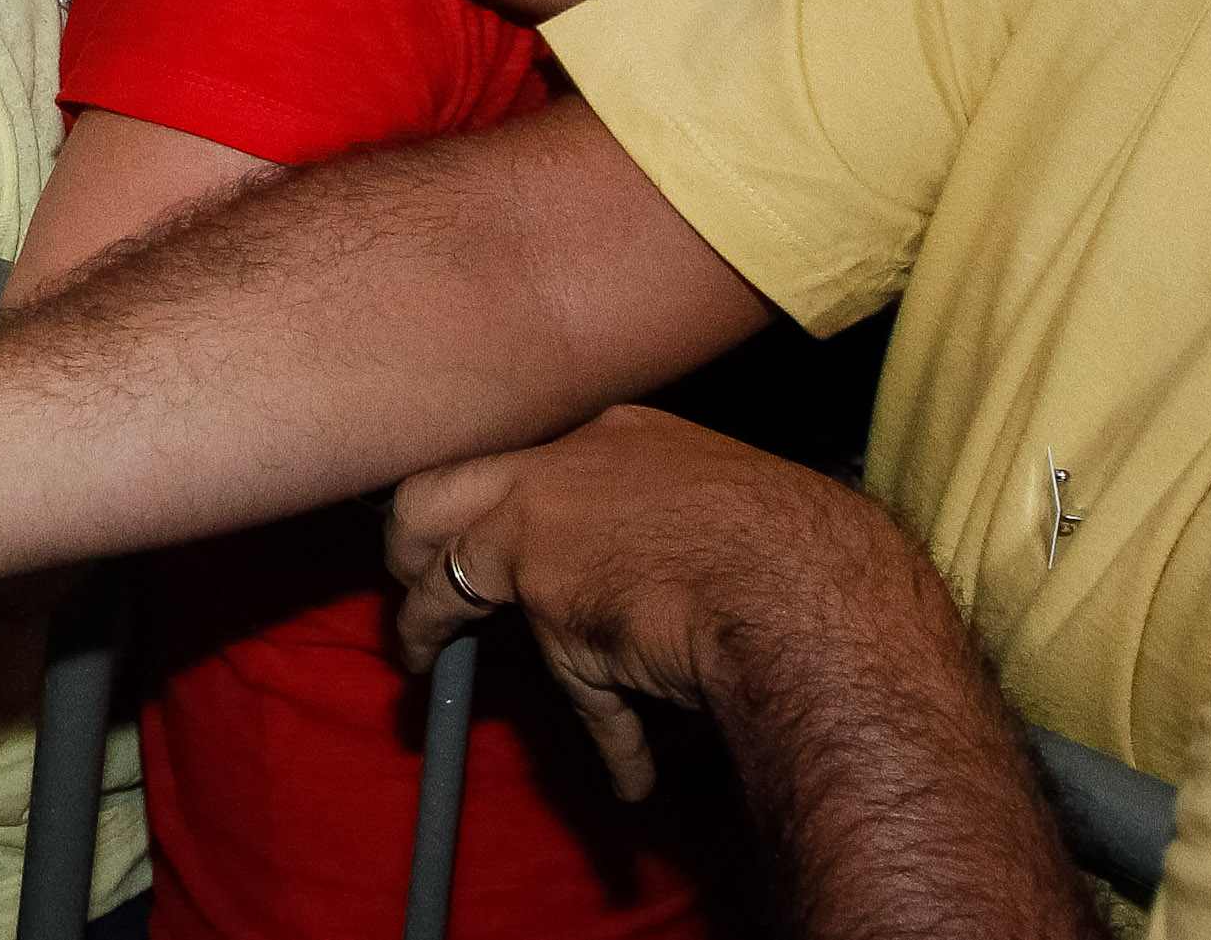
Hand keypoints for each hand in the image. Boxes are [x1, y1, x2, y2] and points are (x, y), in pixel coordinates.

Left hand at [383, 406, 899, 801]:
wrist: (806, 582)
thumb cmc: (795, 537)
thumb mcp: (723, 493)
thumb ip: (667, 517)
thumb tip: (655, 572)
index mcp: (613, 434)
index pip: (521, 461)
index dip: (497, 501)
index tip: (488, 525)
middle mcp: (559, 471)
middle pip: (434, 490)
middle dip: (407, 534)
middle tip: (405, 572)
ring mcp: (540, 535)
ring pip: (444, 577)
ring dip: (427, 622)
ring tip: (422, 651)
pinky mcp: (548, 609)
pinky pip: (568, 688)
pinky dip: (606, 739)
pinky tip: (628, 776)